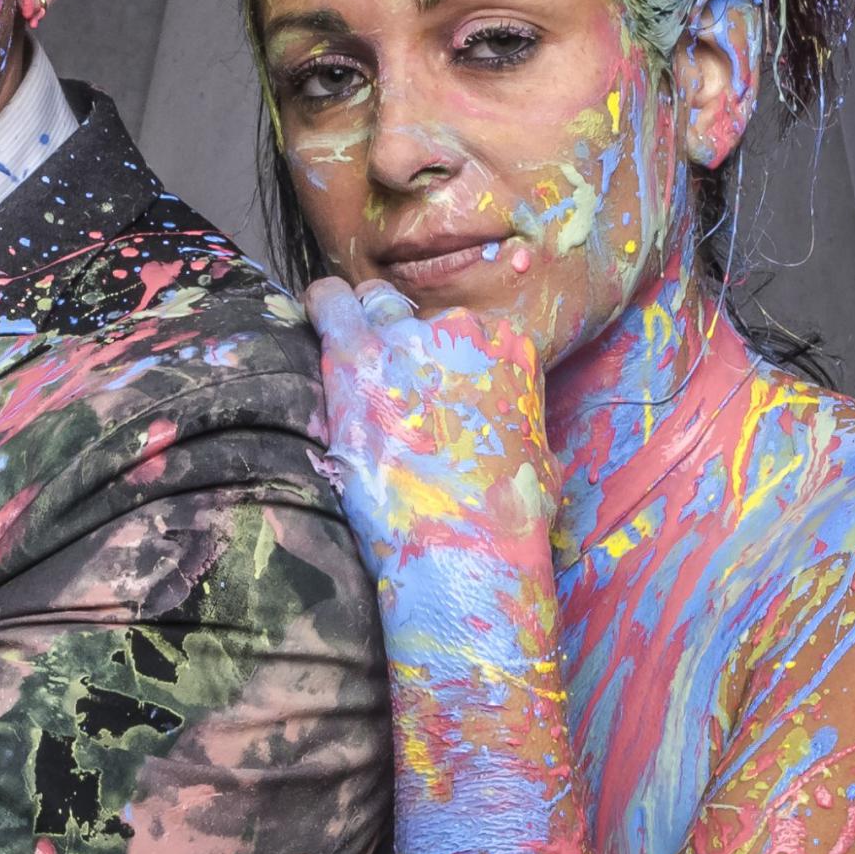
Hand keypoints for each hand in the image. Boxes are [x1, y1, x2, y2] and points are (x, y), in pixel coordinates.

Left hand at [305, 278, 554, 581]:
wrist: (465, 549)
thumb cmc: (508, 522)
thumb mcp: (541, 464)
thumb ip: (522, 430)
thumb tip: (518, 441)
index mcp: (512, 350)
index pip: (466, 330)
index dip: (440, 356)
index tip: (423, 382)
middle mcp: (463, 331)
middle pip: (416, 315)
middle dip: (398, 338)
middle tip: (382, 378)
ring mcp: (408, 338)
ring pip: (373, 305)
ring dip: (360, 331)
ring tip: (349, 368)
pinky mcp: (358, 357)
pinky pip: (330, 304)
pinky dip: (321, 309)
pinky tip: (314, 319)